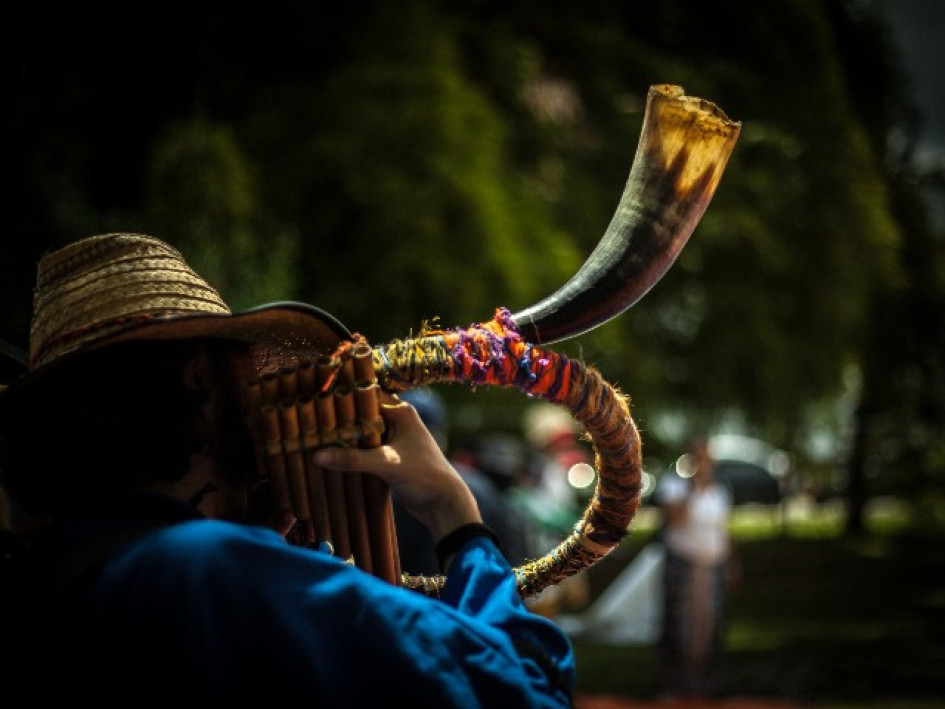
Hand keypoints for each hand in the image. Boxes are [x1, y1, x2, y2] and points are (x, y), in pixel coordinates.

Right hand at [312, 394, 480, 540]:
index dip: (344, 397)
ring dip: (344, 439)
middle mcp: (397, 422)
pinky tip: (330, 458)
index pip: (366, 396)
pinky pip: (365, 451)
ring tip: (313, 438)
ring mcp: (393, 441)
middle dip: (339, 421)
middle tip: (309, 422)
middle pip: (361, 416)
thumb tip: (317, 456)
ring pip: (362, 435)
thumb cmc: (423, 475)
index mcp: (401, 412)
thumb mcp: (386, 463)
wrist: (445, 504)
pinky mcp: (389, 460)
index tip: (316, 399)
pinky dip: (351, 454)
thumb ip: (353, 459)